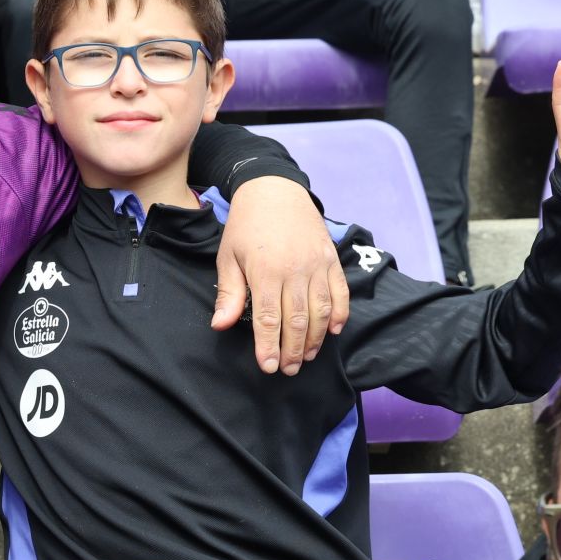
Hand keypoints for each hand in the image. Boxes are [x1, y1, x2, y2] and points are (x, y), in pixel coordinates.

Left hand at [213, 176, 350, 375]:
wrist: (274, 189)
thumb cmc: (246, 225)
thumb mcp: (228, 256)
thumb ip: (230, 293)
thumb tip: (220, 325)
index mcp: (266, 271)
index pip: (270, 319)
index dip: (269, 347)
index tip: (268, 367)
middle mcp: (296, 270)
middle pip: (298, 321)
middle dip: (292, 351)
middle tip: (287, 370)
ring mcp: (318, 265)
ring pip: (321, 311)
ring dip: (315, 339)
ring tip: (305, 357)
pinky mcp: (331, 259)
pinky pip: (340, 293)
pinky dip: (338, 314)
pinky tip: (332, 331)